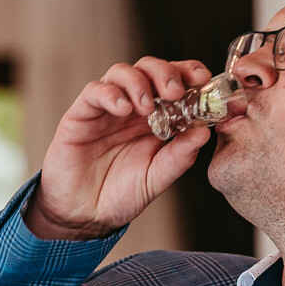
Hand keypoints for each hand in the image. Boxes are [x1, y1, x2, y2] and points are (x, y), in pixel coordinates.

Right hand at [24, 57, 213, 240]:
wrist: (84, 215)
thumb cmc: (119, 195)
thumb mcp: (156, 178)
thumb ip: (179, 157)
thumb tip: (203, 132)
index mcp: (154, 119)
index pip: (173, 82)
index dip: (188, 73)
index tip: (202, 79)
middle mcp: (131, 108)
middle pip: (149, 69)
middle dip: (165, 73)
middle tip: (175, 91)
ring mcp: (106, 109)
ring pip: (121, 72)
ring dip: (138, 82)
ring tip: (147, 106)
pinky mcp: (81, 114)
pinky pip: (94, 91)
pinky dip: (110, 94)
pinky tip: (122, 109)